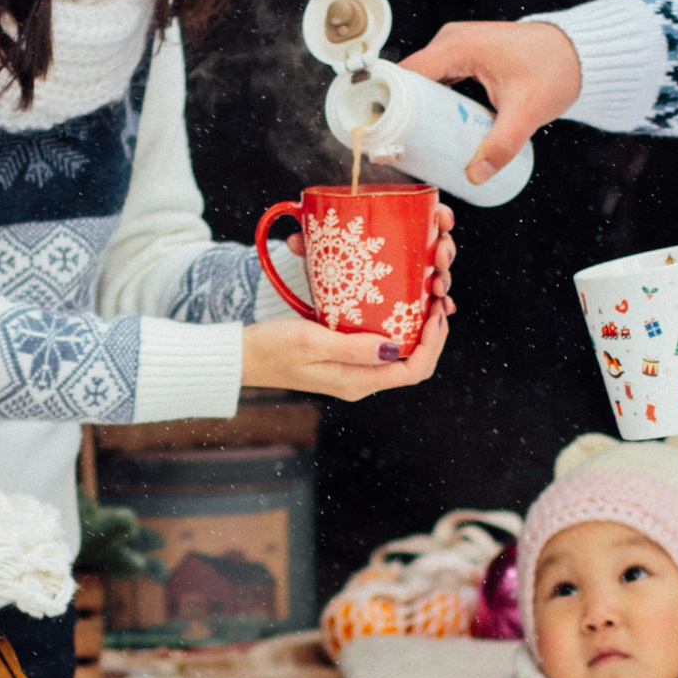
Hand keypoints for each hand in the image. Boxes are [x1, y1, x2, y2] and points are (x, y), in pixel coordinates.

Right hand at [242, 304, 452, 403]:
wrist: (241, 357)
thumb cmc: (271, 347)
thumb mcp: (311, 341)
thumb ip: (353, 348)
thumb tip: (394, 348)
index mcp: (358, 382)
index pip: (414, 370)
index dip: (433, 342)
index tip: (435, 309)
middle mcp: (361, 380)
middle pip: (414, 362)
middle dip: (432, 332)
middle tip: (435, 295)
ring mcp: (353, 371)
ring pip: (400, 353)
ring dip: (417, 327)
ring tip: (422, 295)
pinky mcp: (344, 358)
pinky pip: (381, 345)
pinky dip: (396, 325)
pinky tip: (395, 302)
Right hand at [400, 20, 581, 185]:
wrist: (578, 54)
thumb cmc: (555, 68)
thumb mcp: (526, 111)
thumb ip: (502, 144)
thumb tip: (477, 175)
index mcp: (457, 45)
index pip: (406, 74)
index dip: (388, 102)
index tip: (382, 131)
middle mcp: (451, 41)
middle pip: (410, 80)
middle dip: (400, 112)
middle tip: (396, 146)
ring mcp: (457, 48)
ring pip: (423, 82)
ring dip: (415, 110)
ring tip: (409, 142)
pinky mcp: (466, 59)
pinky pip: (438, 82)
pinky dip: (432, 104)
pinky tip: (431, 128)